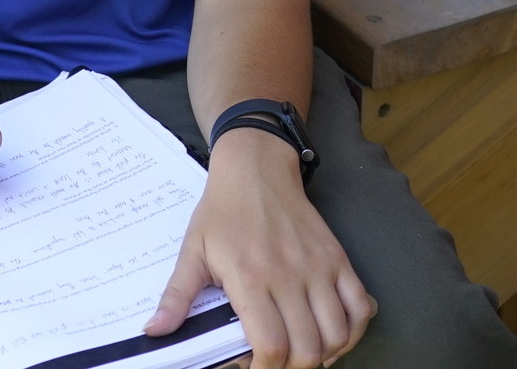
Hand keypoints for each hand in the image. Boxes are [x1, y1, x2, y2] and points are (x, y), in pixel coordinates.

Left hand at [146, 132, 374, 368]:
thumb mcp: (193, 251)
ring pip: (337, 333)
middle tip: (275, 362)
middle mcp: (290, 275)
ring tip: (301, 354)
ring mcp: (319, 267)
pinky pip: (361, 306)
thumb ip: (176, 296)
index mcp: (250, 277)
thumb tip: (155, 331)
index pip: (270, 345)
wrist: (256, 167)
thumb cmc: (222, 210)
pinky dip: (353, 332)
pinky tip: (333, 337)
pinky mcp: (338, 259)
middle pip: (307, 348)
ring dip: (323, 356)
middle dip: (291, 368)